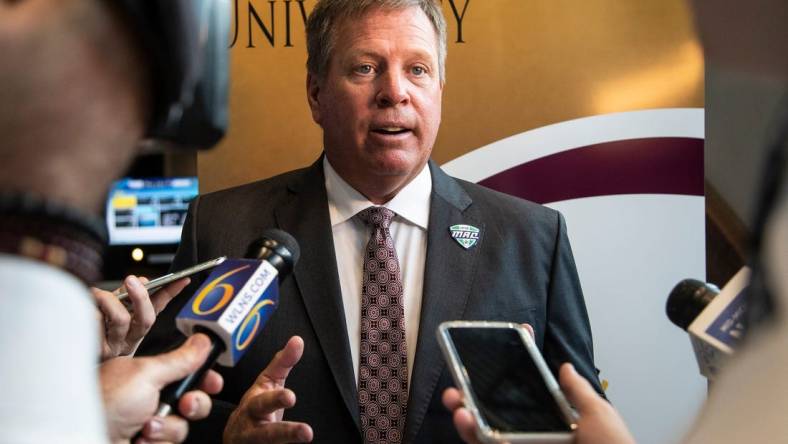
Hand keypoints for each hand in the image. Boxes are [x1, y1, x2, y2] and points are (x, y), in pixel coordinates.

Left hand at [93, 275, 189, 360]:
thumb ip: (126, 297)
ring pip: (121, 319)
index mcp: (135, 329)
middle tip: (132, 280)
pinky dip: (90, 310)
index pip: (159, 308)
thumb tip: (142, 281)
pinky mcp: (96, 350)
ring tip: (96, 293)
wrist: (64, 360)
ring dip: (108, 300)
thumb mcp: (111, 313)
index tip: (182, 279)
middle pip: (146, 319)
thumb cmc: (89, 331)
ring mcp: (114, 347)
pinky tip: (85, 308)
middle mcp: (129, 341)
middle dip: (141, 296)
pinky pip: (96, 323)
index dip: (171, 293)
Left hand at [100, 333, 223, 443]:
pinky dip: (157, 442)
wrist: (83, 438)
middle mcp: (149, 399)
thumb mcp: (146, 374)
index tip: (213, 382)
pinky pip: (170, 443)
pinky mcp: (148, 442)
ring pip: (183, 425)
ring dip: (167, 427)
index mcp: (148, 375)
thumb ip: (179, 359)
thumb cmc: (102, 404)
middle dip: (192, 404)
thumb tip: (203, 341)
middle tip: (184, 404)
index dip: (204, 377)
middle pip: (193, 399)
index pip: (186, 372)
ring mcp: (148, 424)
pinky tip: (139, 439)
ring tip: (145, 428)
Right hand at [223, 336, 313, 443]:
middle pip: (266, 433)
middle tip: (306, 432)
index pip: (264, 402)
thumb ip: (282, 364)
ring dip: (286, 443)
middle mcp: (251, 428)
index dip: (276, 399)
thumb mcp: (267, 383)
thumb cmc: (254, 407)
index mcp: (254, 405)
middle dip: (286, 432)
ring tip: (308, 436)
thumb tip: (298, 341)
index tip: (291, 396)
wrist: (235, 437)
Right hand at [442, 363, 635, 443]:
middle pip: (495, 412)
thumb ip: (577, 392)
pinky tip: (467, 421)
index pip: (526, 394)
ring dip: (466, 415)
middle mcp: (533, 435)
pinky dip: (475, 435)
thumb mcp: (597, 416)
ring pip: (485, 432)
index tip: (494, 354)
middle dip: (472, 395)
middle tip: (458, 384)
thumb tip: (566, 367)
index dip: (509, 374)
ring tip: (457, 403)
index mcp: (553, 422)